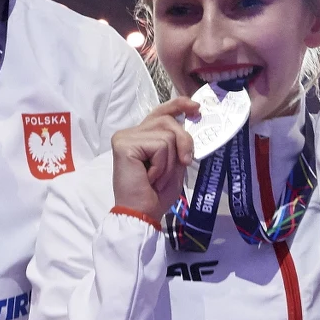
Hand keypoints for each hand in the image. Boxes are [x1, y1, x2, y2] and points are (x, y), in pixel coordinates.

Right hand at [112, 98, 201, 223]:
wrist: (141, 214)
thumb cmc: (156, 194)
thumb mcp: (175, 164)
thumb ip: (178, 142)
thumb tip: (190, 118)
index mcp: (142, 136)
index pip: (161, 113)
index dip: (178, 105)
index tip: (195, 107)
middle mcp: (131, 133)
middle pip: (168, 120)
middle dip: (183, 142)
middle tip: (184, 164)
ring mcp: (125, 137)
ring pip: (166, 135)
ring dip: (170, 161)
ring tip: (156, 177)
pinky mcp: (124, 143)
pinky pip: (159, 146)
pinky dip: (161, 165)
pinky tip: (149, 177)